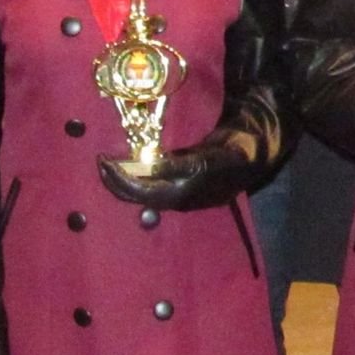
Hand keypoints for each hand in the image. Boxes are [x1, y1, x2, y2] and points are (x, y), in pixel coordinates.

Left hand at [98, 147, 232, 210]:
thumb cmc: (230, 156)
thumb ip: (176, 166)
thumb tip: (149, 169)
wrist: (253, 156)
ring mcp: (181, 193)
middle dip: (116, 181)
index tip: (103, 161)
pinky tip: (134, 166)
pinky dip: (140, 176)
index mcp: (180, 195)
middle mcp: (177, 199)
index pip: (140, 192)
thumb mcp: (203, 159)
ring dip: (126, 180)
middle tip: (101, 162)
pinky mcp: (184, 185)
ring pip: (145, 191)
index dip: (118, 178)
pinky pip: (155, 185)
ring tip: (112, 163)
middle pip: (138, 195)